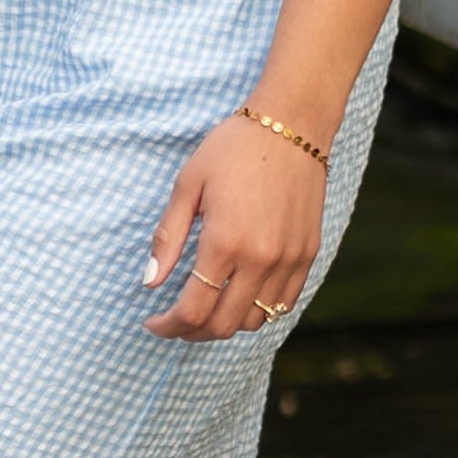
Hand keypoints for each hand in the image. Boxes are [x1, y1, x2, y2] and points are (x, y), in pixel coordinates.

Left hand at [144, 113, 326, 338]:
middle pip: (223, 325)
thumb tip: (149, 282)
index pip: (192, 310)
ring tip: (207, 308)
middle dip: (192, 332)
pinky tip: (239, 296)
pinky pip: (283, 304)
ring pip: (255, 321)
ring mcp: (289, 260)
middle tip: (175, 321)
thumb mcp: (188, 185)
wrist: (293, 124)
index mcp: (224, 243)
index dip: (167, 326)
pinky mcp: (308, 255)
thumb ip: (168, 238)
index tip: (153, 322)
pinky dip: (258, 310)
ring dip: (226, 324)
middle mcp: (260, 259)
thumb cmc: (233, 148)